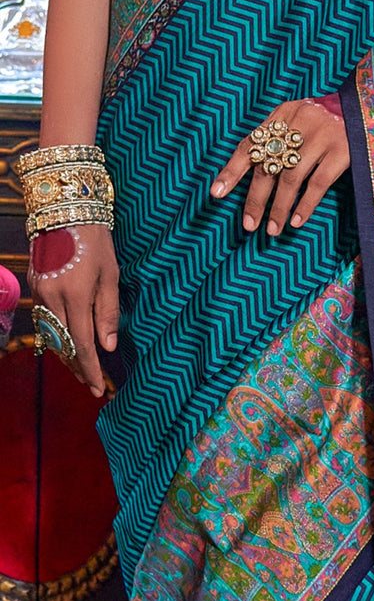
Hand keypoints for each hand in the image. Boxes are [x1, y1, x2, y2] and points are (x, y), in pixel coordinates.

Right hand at [28, 224, 118, 396]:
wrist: (66, 212)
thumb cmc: (96, 243)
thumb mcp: (111, 277)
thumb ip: (108, 314)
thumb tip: (108, 347)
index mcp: (76, 297)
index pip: (82, 345)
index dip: (91, 370)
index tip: (100, 389)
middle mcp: (53, 299)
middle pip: (64, 345)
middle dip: (78, 367)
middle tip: (92, 384)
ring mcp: (40, 293)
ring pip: (52, 335)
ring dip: (66, 355)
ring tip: (82, 370)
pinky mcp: (35, 287)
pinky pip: (45, 320)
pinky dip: (57, 336)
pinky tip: (67, 344)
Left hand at [210, 96, 348, 234]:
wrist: (369, 106)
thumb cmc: (328, 120)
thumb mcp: (299, 118)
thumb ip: (279, 137)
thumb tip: (253, 175)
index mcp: (283, 114)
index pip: (250, 143)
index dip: (232, 170)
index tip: (217, 193)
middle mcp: (299, 122)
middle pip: (268, 165)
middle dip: (256, 199)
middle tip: (248, 225)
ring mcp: (322, 136)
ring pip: (291, 178)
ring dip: (279, 208)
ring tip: (272, 229)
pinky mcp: (343, 150)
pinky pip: (318, 183)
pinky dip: (305, 204)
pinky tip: (297, 221)